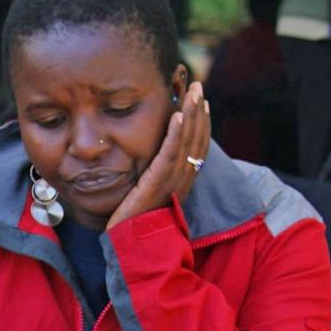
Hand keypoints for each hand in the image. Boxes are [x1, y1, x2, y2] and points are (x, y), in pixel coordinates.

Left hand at [106, 81, 211, 229]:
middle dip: (199, 110)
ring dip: (191, 113)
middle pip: (197, 139)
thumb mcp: (148, 193)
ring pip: (188, 141)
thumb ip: (154, 176)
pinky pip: (171, 153)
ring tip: (192, 91)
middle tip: (198, 86)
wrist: (130, 245)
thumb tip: (152, 159)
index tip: (200, 102)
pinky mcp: (158, 183)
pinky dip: (176, 132)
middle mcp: (183, 180)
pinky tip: (178, 113)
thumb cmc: (134, 221)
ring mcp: (173, 181)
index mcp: (183, 181)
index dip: (200, 123)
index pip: (197, 146)